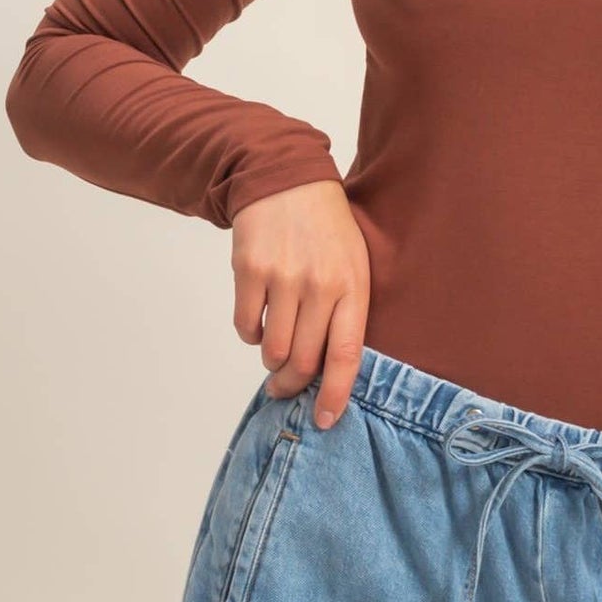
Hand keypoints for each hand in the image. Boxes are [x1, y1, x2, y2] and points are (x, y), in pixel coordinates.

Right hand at [230, 179, 369, 428]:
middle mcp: (319, 286)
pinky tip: (260, 318)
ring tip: (276, 346)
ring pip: (272, 349)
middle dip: (293, 384)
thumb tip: (330, 371)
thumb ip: (346, 313)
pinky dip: (250, 334)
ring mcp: (283, 278)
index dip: (336, 394)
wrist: (288, 181)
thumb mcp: (355, 266)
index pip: (346, 355)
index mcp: (353, 287)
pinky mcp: (250, 271)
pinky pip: (246, 326)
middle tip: (286, 388)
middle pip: (304, 360)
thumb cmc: (327, 231)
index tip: (326, 420)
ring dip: (271, 359)